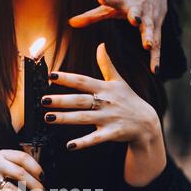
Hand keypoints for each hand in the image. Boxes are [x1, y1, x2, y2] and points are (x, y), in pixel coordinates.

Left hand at [44, 43, 161, 151]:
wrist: (146, 122)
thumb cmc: (129, 100)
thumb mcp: (119, 81)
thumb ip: (107, 65)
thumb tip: (101, 44)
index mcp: (105, 88)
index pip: (83, 81)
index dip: (67, 78)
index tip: (51, 75)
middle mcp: (105, 102)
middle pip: (80, 100)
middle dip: (61, 100)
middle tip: (43, 100)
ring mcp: (108, 118)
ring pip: (83, 118)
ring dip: (65, 118)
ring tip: (48, 118)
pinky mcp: (112, 133)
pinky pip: (95, 138)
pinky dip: (82, 143)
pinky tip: (69, 146)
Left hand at [69, 0, 166, 73]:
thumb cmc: (126, 5)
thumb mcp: (110, 9)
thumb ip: (92, 16)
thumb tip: (71, 22)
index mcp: (124, 4)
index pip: (114, 1)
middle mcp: (138, 11)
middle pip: (137, 14)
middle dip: (137, 17)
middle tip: (135, 20)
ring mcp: (150, 21)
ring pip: (150, 30)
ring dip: (149, 37)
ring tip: (147, 46)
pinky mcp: (158, 32)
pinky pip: (158, 48)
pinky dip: (156, 59)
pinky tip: (155, 70)